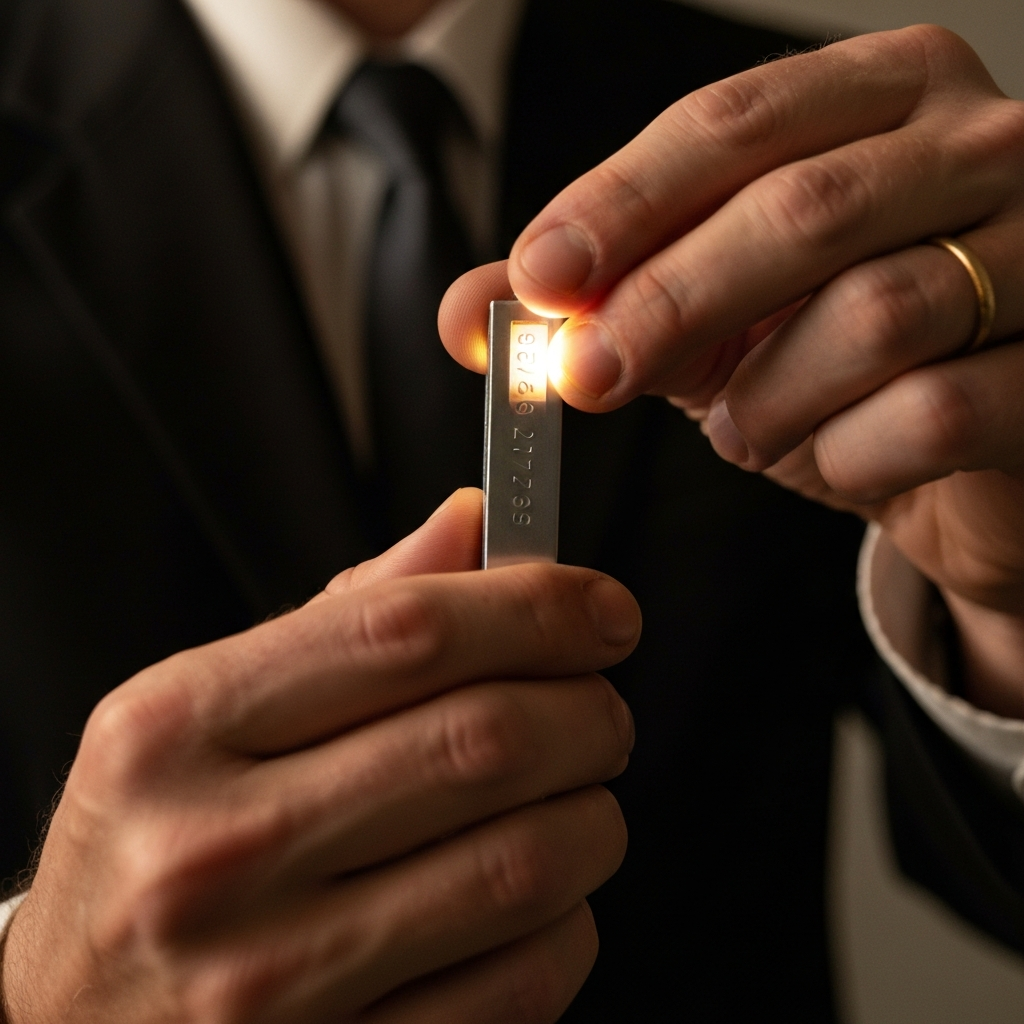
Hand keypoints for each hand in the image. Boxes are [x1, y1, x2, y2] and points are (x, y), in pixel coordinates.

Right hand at [1, 489, 639, 1022]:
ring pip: (527, 862)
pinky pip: (525, 980)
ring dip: (593, 813)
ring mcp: (276, 978)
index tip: (600, 610)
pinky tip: (538, 894)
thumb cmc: (150, 843)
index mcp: (178, 730)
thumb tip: (471, 525)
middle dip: (587, 708)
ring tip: (574, 795)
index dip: (536, 606)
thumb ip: (348, 613)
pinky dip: (569, 920)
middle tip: (598, 703)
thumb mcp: (202, 709)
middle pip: (484, 740)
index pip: (406, 632)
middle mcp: (217, 853)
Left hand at [441, 26, 1023, 716]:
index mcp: (883, 95)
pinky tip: (835, 460)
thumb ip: (598, 302)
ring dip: (769, 396)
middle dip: (671, 302)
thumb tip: (467, 314)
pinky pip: (938, 411)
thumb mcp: (706, 318)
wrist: (963, 455)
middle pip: (803, 207)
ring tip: (742, 429)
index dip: (622, 201)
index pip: (731, 122)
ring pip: (877, 314)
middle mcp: (983, 145)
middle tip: (590, 377)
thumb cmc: (832, 367)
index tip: (538, 278)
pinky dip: (851, 453)